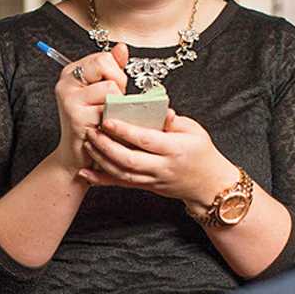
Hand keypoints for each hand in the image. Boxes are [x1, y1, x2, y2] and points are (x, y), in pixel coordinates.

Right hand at [52, 42, 129, 175]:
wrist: (77, 157)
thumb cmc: (92, 124)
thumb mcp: (102, 91)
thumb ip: (112, 69)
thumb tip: (121, 47)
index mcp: (71, 73)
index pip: (104, 57)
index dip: (116, 74)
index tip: (111, 90)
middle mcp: (66, 83)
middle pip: (106, 66)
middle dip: (118, 86)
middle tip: (110, 105)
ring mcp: (69, 100)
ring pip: (111, 89)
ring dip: (118, 106)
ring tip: (107, 117)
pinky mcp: (77, 117)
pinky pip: (110, 110)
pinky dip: (115, 121)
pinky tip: (105, 128)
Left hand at [79, 109, 239, 206]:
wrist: (208, 184)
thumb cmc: (202, 153)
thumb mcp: (194, 130)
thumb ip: (171, 120)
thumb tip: (154, 107)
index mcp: (174, 149)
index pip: (145, 140)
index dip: (124, 131)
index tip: (108, 120)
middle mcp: (161, 167)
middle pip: (128, 159)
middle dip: (106, 145)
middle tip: (91, 131)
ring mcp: (152, 179)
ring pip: (121, 173)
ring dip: (101, 159)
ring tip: (87, 143)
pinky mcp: (146, 186)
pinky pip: (120, 184)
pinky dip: (101, 180)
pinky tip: (86, 173)